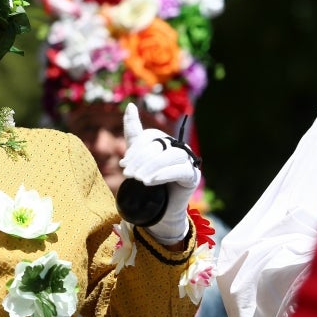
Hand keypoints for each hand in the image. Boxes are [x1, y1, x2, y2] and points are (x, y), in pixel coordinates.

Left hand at [119, 103, 200, 243]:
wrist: (158, 210)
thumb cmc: (147, 182)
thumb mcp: (136, 157)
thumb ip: (134, 131)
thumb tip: (130, 105)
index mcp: (163, 140)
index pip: (150, 137)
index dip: (136, 149)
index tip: (123, 164)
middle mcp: (177, 146)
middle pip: (159, 146)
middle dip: (140, 159)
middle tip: (128, 174)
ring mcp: (187, 160)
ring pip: (170, 156)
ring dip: (151, 167)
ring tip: (138, 180)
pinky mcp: (193, 175)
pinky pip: (181, 170)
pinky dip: (164, 174)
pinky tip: (151, 182)